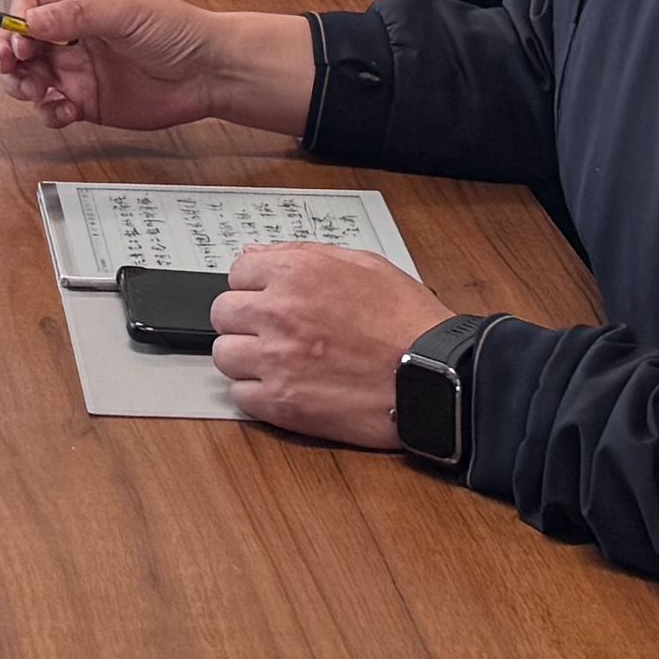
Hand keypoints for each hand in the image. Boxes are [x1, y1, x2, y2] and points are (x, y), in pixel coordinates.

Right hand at [0, 0, 303, 138]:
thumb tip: (30, 20)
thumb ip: (75, 15)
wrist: (210, 73)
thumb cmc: (177, 30)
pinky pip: (52, 108)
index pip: (28, 6)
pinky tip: (64, 111)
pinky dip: (49, 112)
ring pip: (28, 77)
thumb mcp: (124, 12)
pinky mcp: (87, 102)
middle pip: (19, 44)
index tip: (19, 40)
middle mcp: (72, 35)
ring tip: (39, 91)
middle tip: (11, 67)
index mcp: (78, 0)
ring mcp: (77, 70)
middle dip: (6, 56)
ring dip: (23, 86)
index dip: (15, 24)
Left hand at [208, 242, 455, 446]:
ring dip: (246, 359)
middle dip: (244, 320)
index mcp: (295, 273)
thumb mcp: (363, 264)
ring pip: (224, 357)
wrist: (436, 375)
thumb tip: (258, 255)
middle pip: (222, 314)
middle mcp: (277, 313)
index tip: (267, 298)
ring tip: (279, 363)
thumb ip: (304, 254)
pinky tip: (285, 389)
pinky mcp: (282, 404)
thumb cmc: (408, 321)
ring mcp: (276, 361)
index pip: (236, 272)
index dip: (254, 286)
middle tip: (272, 331)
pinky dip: (257, 395)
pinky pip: (240, 397)